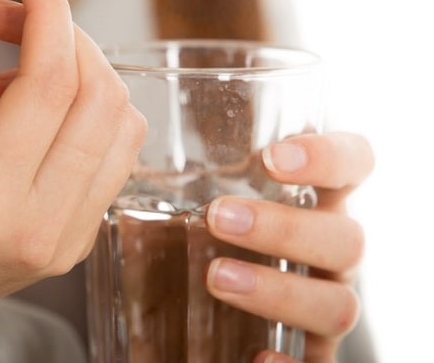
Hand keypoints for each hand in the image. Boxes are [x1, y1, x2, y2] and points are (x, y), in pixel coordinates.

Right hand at [0, 0, 145, 361]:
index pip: (49, 80)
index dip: (47, 4)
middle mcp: (37, 230)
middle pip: (99, 97)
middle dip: (62, 31)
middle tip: (3, 12)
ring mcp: (63, 245)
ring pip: (119, 125)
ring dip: (77, 71)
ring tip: (8, 65)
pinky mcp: (71, 246)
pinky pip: (110, 157)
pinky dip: (81, 112)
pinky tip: (25, 108)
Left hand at [204, 132, 373, 362]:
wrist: (194, 311)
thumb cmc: (200, 235)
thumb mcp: (194, 197)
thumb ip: (182, 169)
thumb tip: (122, 135)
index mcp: (311, 200)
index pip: (353, 164)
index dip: (329, 156)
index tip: (272, 158)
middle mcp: (328, 253)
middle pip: (346, 238)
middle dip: (284, 227)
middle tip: (218, 217)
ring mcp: (323, 305)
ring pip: (338, 304)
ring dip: (279, 291)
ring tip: (216, 278)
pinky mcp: (309, 355)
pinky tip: (255, 358)